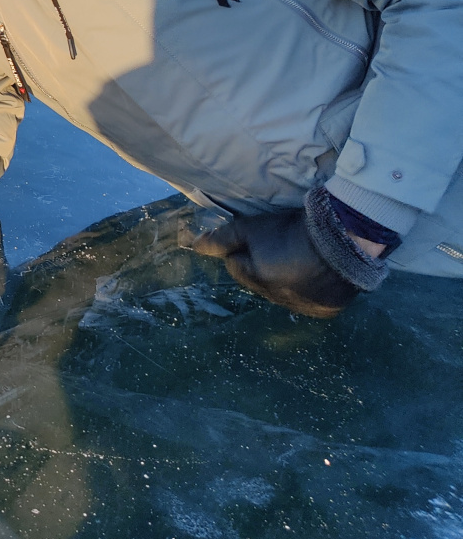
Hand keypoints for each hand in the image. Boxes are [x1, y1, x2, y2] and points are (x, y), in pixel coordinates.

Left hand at [192, 187, 387, 318]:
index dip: (244, 249)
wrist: (344, 239)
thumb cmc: (290, 231)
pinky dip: (310, 288)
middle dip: (263, 265)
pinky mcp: (327, 310)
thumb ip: (221, 239)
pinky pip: (310, 300)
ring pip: (284, 292)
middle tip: (281, 244)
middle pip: (259, 280)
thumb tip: (194, 247)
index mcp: (257, 281)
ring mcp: (303, 307)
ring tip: (300, 256)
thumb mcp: (251, 228)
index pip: (236, 265)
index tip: (260, 236)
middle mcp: (277, 300)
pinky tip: (317, 271)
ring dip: (287, 278)